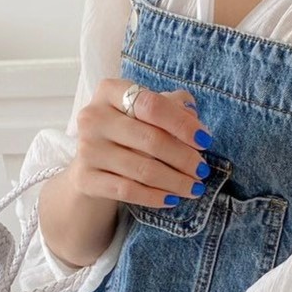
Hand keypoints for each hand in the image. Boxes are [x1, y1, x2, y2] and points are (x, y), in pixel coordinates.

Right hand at [68, 79, 213, 209]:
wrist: (91, 164)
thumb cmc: (127, 132)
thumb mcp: (146, 112)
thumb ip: (171, 107)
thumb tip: (194, 119)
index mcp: (110, 91)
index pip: (152, 105)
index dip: (182, 124)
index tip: (205, 140)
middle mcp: (93, 117)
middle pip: (150, 140)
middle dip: (184, 158)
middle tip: (203, 171)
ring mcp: (87, 149)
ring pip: (142, 170)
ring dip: (175, 182)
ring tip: (195, 188)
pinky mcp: (85, 179)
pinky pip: (128, 191)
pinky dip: (155, 197)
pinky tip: (172, 199)